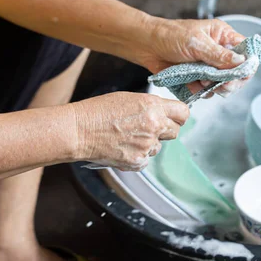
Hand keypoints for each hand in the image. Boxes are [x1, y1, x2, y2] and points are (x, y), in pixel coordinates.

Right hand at [71, 92, 188, 170]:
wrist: (77, 130)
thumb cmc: (98, 111)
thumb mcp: (128, 99)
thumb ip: (150, 106)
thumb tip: (164, 112)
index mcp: (152, 106)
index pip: (183, 112)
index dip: (178, 116)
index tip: (174, 117)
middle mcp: (154, 125)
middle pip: (175, 131)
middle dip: (164, 130)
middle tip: (147, 128)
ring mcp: (146, 145)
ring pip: (158, 147)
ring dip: (148, 144)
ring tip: (127, 137)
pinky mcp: (138, 161)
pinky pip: (146, 160)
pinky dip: (137, 156)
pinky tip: (122, 148)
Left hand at [138, 18, 248, 93]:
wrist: (147, 46)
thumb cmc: (169, 35)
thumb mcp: (196, 43)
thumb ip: (219, 55)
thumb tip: (240, 62)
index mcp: (223, 37)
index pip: (246, 52)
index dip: (246, 65)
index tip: (239, 75)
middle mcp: (219, 52)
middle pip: (238, 73)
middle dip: (231, 81)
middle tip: (223, 86)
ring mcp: (209, 66)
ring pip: (224, 84)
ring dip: (215, 87)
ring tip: (202, 82)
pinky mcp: (198, 78)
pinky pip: (207, 90)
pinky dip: (202, 91)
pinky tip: (193, 85)